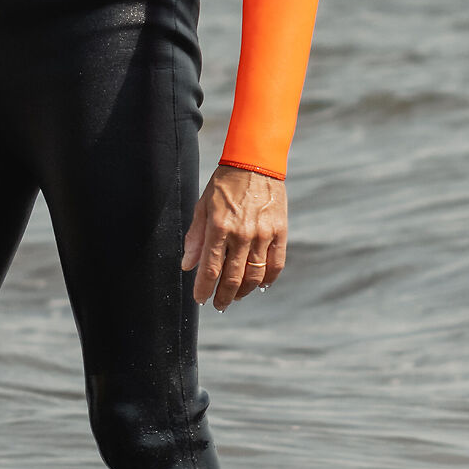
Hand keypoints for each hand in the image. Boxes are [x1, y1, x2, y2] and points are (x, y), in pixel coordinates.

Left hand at [182, 164, 287, 309]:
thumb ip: (195, 238)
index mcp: (219, 228)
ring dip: (245, 291)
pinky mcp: (280, 232)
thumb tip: (187, 266)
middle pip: (234, 277)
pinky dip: (268, 279)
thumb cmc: (223, 186)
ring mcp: (264, 235)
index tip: (200, 300)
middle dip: (224, 295)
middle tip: (218, 304)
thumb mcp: (202, 207)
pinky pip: (276, 264)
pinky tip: (260, 285)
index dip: (204, 288)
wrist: (255, 164)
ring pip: (256, 275)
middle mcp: (242, 234)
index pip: (210, 268)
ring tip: (235, 296)